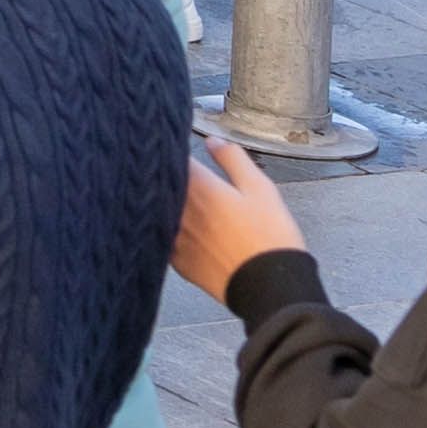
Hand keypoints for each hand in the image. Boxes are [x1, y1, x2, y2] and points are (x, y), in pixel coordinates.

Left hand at [173, 134, 307, 299]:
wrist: (270, 287)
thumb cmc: (269, 236)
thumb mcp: (260, 188)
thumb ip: (232, 159)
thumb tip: (213, 141)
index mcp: (196, 186)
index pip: (167, 157)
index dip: (167, 148)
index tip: (169, 144)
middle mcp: (177, 209)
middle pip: (157, 183)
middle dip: (161, 174)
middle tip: (168, 169)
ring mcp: (172, 236)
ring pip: (156, 209)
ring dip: (160, 200)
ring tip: (169, 196)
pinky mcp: (175, 260)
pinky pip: (162, 236)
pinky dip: (165, 228)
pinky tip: (178, 228)